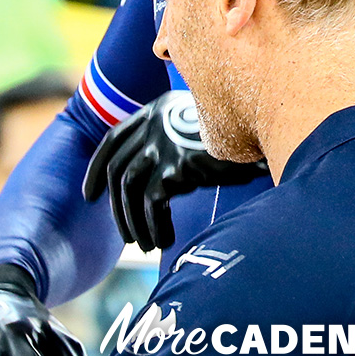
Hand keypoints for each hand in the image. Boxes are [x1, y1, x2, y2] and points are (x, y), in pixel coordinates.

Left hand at [82, 91, 267, 251]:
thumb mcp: (199, 131)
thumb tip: (150, 187)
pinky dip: (155, 226)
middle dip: (117, 209)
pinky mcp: (176, 164)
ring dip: (134, 223)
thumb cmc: (238, 137)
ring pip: (130, 189)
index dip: (96, 168)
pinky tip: (164, 241)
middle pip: (118, 170)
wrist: (265, 126)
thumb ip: (174, 146)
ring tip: (146, 246)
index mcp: (156, 109)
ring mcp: (163, 141)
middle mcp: (154, 122)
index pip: (113, 139)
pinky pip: (153, 204)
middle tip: (125, 237)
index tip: (90, 195)